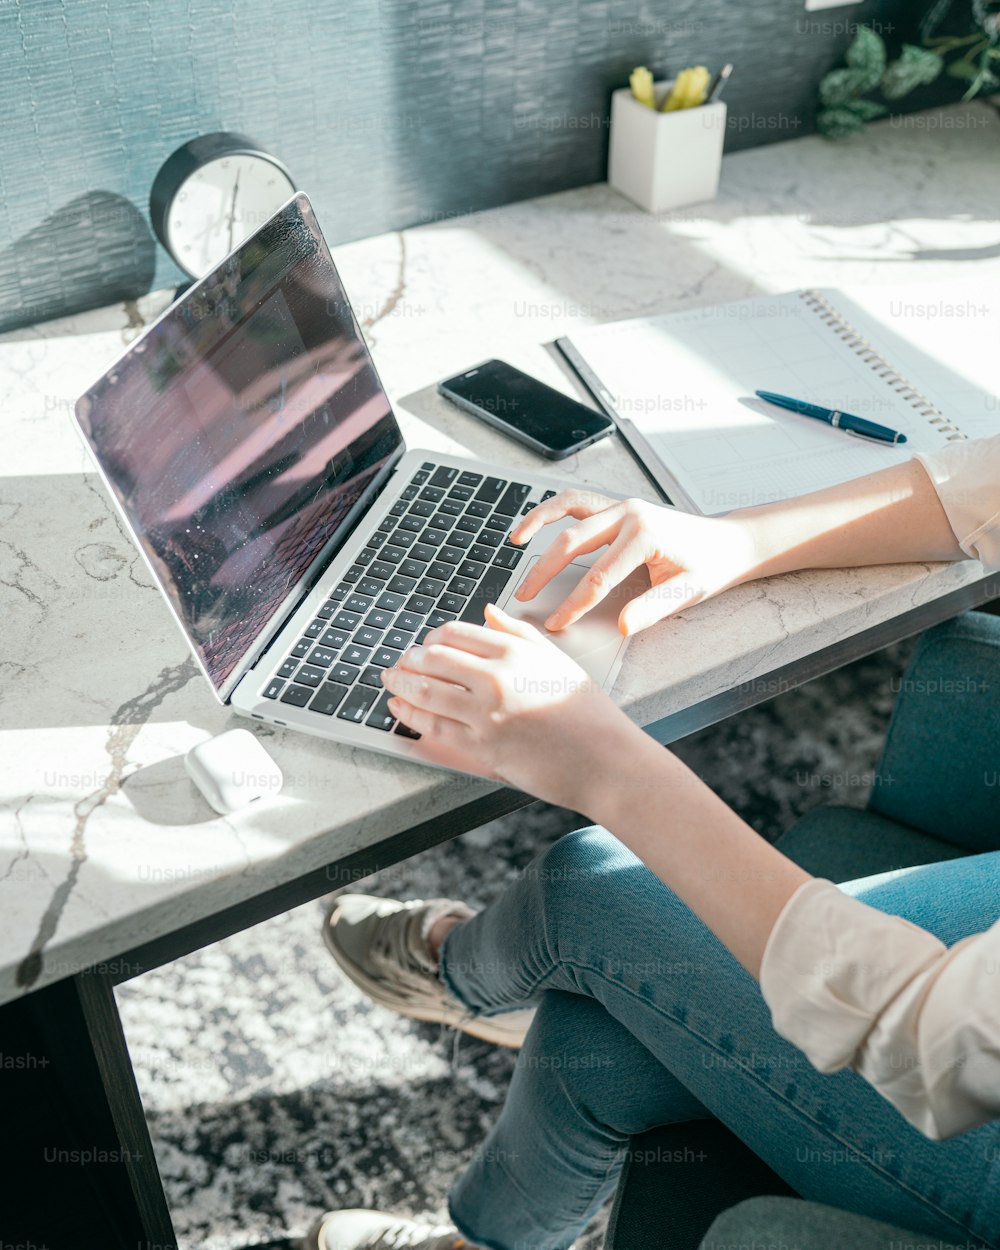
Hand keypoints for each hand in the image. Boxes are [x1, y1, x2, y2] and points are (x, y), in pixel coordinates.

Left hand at [379, 605, 640, 805]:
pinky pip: (434, 727)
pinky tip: (400, 710)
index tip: (425, 643)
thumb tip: (488, 612)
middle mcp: (496, 678)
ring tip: (391, 681)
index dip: (432, 637)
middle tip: (400, 662)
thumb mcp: (556, 659)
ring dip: (401, 684)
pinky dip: (410, 716)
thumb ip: (519, 632)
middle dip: (410, 659)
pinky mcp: (481, 747)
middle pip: (433, 658)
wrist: (604, 760)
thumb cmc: (587, 712)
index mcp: (515, 651)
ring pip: (426, 692)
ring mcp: (486, 714)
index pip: (455, 633)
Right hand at [510, 490, 757, 634]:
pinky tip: (535, 526)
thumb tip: (623, 627)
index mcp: (645, 535)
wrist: (729, 541)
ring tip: (515, 542)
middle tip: (526, 596)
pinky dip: (552, 510)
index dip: (574, 604)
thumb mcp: (687, 592)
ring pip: (568, 510)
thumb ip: (653, 608)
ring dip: (538, 524)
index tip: (556, 623)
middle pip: (573, 542)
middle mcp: (629, 514)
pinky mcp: (618, 507)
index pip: (598, 576)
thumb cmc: (710, 566)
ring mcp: (622, 506)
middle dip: (545, 571)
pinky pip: (577, 503)